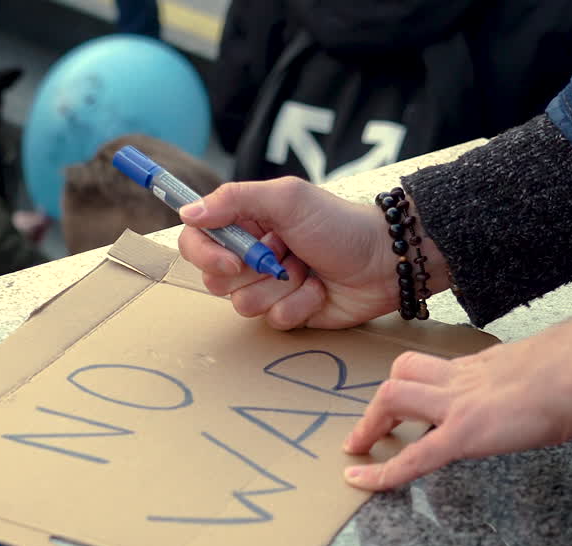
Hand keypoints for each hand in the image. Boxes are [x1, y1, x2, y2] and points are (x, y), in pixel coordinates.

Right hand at [177, 177, 448, 329]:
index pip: (196, 241)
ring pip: (243, 305)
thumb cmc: (339, 223)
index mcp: (245, 223)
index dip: (206, 256)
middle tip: (285, 254)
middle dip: (253, 271)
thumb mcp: (286, 198)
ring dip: (280, 288)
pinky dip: (300, 305)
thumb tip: (187, 213)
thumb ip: (233, 200)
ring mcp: (269, 286)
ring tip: (307, 269)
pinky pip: (273, 321)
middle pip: (215, 280)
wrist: (385, 259)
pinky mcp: (289, 312)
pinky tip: (320, 291)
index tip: (231, 261)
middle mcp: (251, 255)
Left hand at [342, 304, 571, 489]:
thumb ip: (541, 385)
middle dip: (381, 402)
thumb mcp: (554, 371)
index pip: (439, 369)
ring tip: (359, 451)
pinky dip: (383, 471)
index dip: (419, 384)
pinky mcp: (465, 433)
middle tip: (369, 430)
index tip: (414, 405)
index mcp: (486, 367)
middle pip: (404, 373)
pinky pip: (413, 455)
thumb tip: (563, 401)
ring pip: (394, 396)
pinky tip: (362, 481)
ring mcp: (459, 403)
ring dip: (371, 423)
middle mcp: (464, 379)